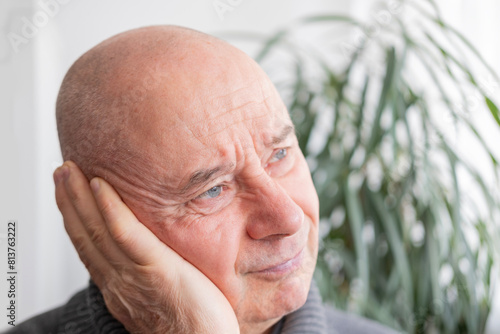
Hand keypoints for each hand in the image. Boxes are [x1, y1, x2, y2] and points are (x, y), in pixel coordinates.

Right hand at [53, 161, 239, 333]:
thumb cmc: (193, 326)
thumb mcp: (161, 296)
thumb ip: (149, 273)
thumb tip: (153, 251)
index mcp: (119, 288)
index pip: (90, 247)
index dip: (76, 219)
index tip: (69, 193)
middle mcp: (118, 282)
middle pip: (86, 235)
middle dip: (70, 202)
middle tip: (62, 171)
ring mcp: (134, 277)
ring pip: (98, 231)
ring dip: (81, 198)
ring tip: (70, 170)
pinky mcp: (157, 271)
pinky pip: (127, 236)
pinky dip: (110, 210)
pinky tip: (100, 186)